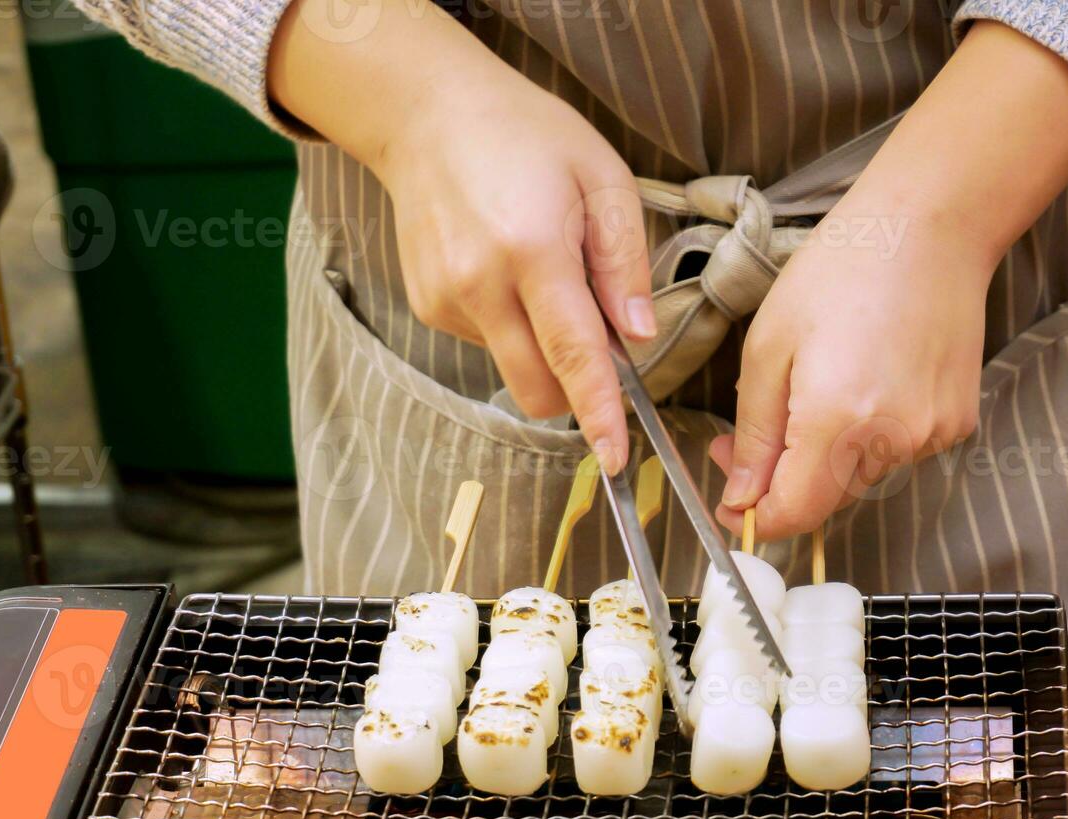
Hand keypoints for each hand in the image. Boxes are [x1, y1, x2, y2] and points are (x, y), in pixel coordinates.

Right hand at [268, 0, 653, 471]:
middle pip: (537, 388)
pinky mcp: (429, 305)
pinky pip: (487, 343)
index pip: (573, 354)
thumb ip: (624, 261)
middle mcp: (481, 285)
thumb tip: (638, 336)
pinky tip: (507, 268)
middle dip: (576, 393)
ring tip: (544, 272)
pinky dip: (511, 325)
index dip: (599, 412)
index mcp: (532, 251)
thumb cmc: (526, 134)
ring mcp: (446, 299)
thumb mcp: (602, 176)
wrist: (428, 113)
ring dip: (543, 349)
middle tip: (601, 338)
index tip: (615, 456)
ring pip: (513, 368)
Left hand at [709, 19, 1067, 536]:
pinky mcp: (955, 423)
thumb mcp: (768, 347)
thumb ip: (754, 435)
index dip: (755, 519)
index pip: (794, 513)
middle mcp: (893, 439)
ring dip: (827, 457)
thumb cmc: (840, 271)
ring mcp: (931, 434)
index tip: (731, 505)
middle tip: (749, 437)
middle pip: (825, 500)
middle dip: (782, 480)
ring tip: (815, 389)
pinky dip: (870, 436)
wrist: (928, 229)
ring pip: (860, 478)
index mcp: (838, 420)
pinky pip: (896, 452)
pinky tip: (865, 381)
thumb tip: (739, 498)